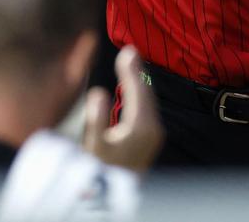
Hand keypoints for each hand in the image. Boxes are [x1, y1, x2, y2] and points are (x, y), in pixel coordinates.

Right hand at [83, 46, 163, 172]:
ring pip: (148, 101)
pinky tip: (133, 90)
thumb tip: (98, 92)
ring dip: (139, 82)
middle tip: (129, 51)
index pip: (137, 90)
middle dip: (136, 72)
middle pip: (146, 92)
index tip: (127, 50)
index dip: (131, 69)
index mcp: (140, 126)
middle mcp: (153, 128)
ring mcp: (154, 135)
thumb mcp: (93, 147)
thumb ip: (96, 119)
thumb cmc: (99, 172)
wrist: (112, 199)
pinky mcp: (151, 140)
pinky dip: (140, 95)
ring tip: (131, 64)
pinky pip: (147, 109)